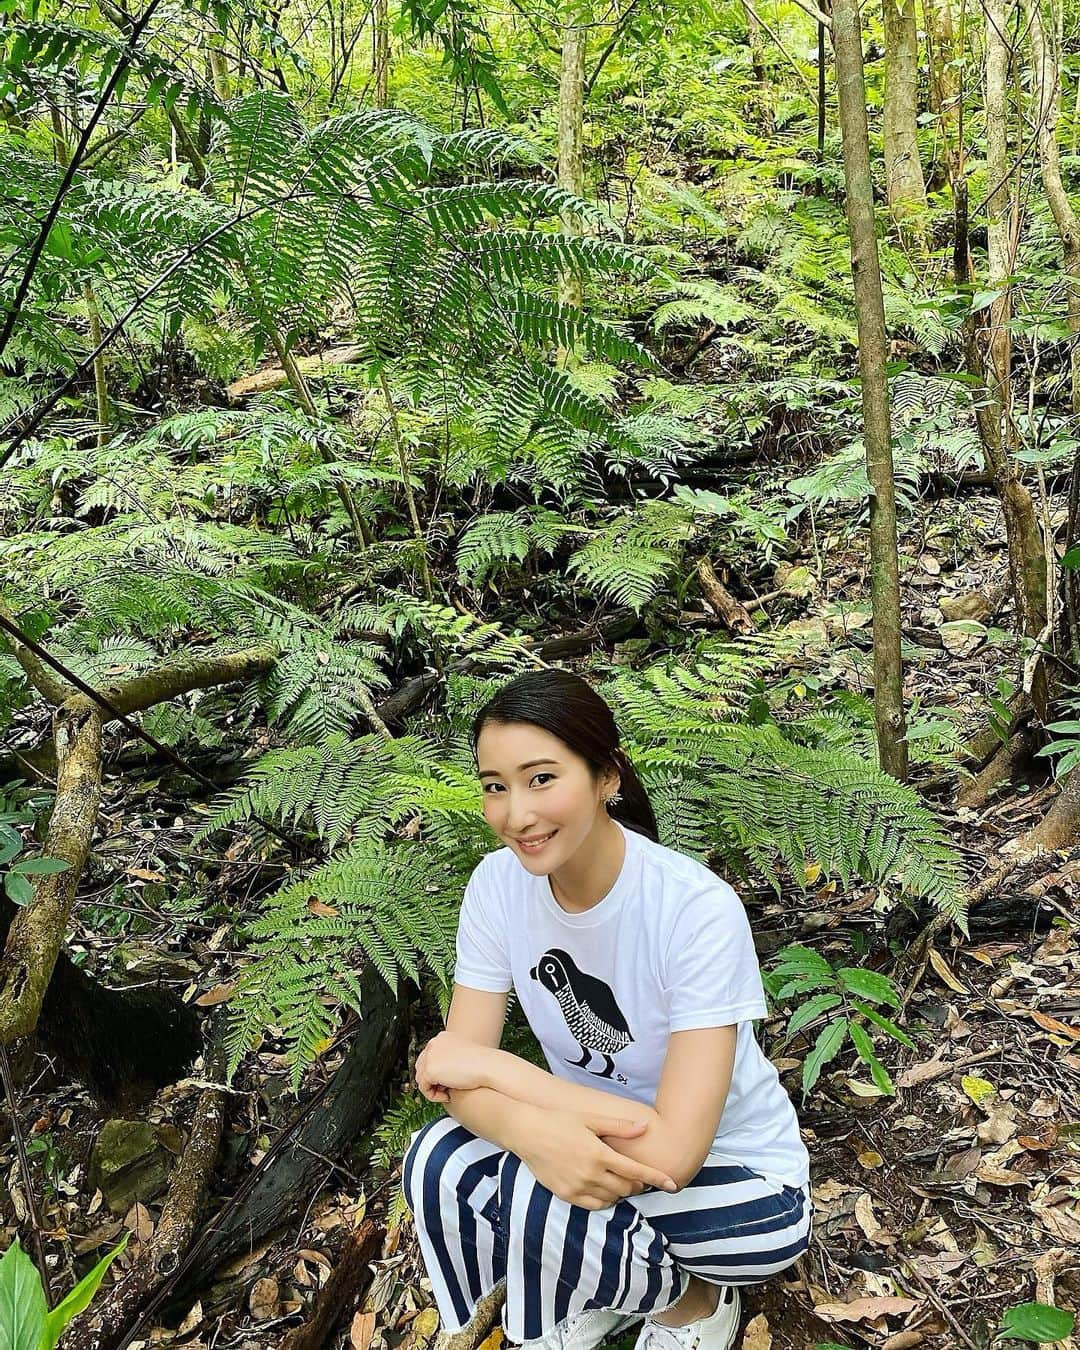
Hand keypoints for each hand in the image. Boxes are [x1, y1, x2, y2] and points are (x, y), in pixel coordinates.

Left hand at [415, 1030, 489, 1103]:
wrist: (489, 1066)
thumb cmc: (482, 1063)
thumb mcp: (462, 1055)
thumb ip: (449, 1059)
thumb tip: (439, 1073)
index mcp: (441, 1037)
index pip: (428, 1057)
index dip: (435, 1072)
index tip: (445, 1081)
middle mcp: (433, 1043)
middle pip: (421, 1067)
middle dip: (432, 1080)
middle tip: (446, 1088)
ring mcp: (430, 1056)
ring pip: (421, 1078)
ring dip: (433, 1088)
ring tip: (448, 1092)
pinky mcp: (430, 1070)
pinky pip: (424, 1087)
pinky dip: (434, 1095)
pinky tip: (447, 1095)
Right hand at [520, 1109, 678, 1209]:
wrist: (527, 1132)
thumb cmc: (560, 1120)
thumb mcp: (591, 1118)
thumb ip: (619, 1126)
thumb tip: (645, 1126)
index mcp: (599, 1154)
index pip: (636, 1172)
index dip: (657, 1179)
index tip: (673, 1184)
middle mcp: (590, 1174)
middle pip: (626, 1188)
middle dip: (637, 1184)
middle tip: (638, 1176)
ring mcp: (577, 1187)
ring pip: (611, 1199)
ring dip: (621, 1192)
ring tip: (620, 1180)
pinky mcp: (566, 1195)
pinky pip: (593, 1205)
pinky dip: (604, 1199)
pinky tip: (604, 1188)